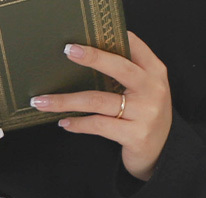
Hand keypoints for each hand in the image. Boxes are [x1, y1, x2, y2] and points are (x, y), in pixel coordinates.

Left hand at [30, 33, 171, 181]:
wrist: (162, 153)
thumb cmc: (145, 117)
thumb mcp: (145, 90)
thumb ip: (129, 73)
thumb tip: (91, 58)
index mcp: (155, 72)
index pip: (134, 46)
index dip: (111, 39)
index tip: (88, 36)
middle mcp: (152, 89)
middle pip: (117, 68)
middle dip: (91, 58)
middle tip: (68, 51)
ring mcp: (144, 113)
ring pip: (98, 101)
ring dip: (67, 101)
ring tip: (43, 102)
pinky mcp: (134, 135)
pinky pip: (98, 125)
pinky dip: (78, 124)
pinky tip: (64, 122)